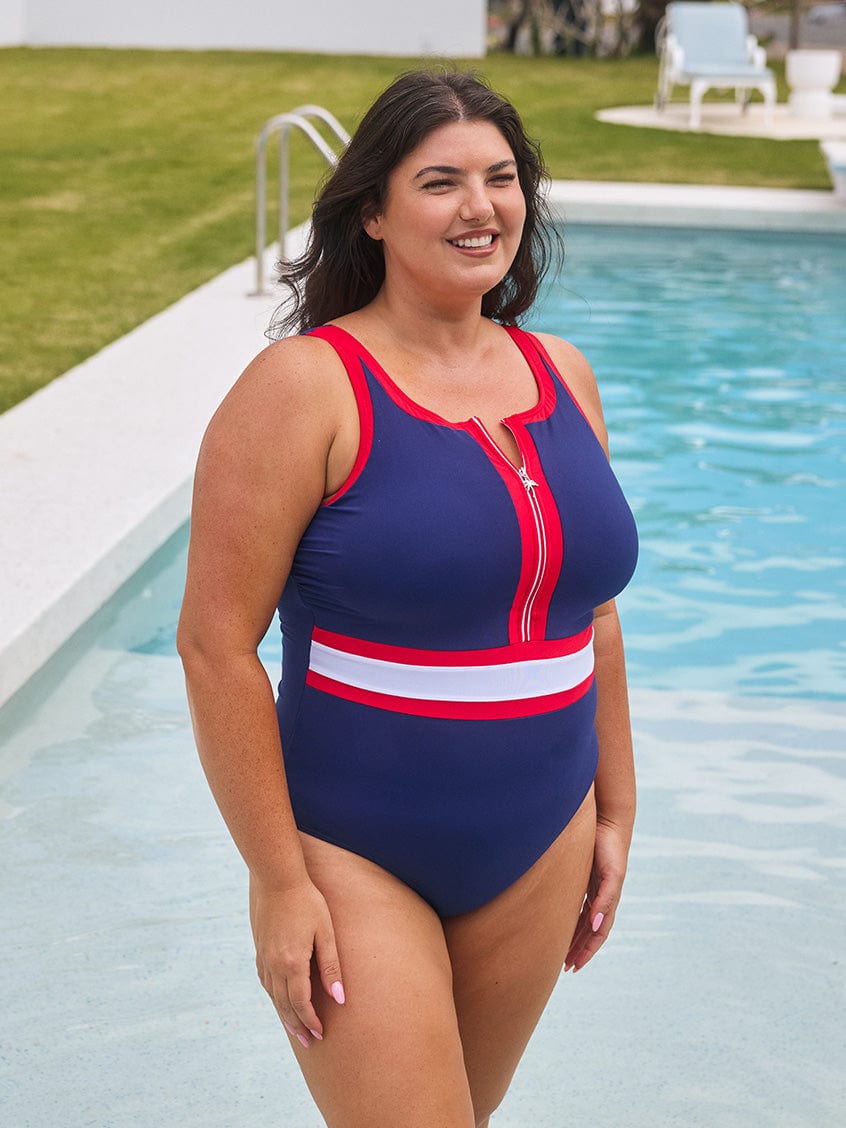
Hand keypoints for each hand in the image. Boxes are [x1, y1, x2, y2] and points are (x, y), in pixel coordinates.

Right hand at [249, 875, 344, 1046]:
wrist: (276, 878)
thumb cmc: (306, 901)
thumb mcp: (324, 931)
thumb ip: (331, 966)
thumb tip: (339, 998)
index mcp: (292, 963)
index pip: (300, 1003)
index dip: (311, 1021)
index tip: (320, 1034)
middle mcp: (273, 964)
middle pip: (284, 1005)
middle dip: (297, 1025)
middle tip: (309, 1041)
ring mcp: (263, 957)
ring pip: (272, 995)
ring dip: (283, 1014)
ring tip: (294, 1028)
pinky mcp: (259, 948)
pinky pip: (265, 981)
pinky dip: (273, 996)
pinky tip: (278, 998)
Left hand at [564, 815, 630, 971]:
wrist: (607, 822)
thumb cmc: (610, 848)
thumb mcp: (610, 876)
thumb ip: (605, 899)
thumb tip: (596, 925)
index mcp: (608, 900)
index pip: (598, 933)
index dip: (588, 950)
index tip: (574, 966)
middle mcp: (600, 896)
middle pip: (589, 930)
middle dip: (579, 949)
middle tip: (565, 967)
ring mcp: (592, 887)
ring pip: (582, 920)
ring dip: (574, 937)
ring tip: (561, 953)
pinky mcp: (583, 876)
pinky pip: (576, 904)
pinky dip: (570, 917)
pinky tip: (558, 923)